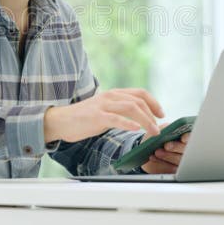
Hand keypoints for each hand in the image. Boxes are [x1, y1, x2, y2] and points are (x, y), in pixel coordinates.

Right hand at [44, 88, 164, 142]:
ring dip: (146, 120)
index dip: (154, 102)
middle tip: (159, 128)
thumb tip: (138, 119)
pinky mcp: (96, 117)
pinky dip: (128, 123)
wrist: (61, 121)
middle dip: (152, 115)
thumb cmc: (84, 118)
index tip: (162, 114)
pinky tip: (137, 129)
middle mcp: (110, 96)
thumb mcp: (105, 110)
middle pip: (138, 101)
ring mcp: (103, 106)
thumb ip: (119, 111)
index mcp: (114, 94)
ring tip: (153, 131)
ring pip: (131, 108)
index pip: (140, 93)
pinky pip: (116, 119)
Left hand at [141, 124, 190, 173]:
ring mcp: (182, 161)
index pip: (191, 136)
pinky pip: (171, 169)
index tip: (183, 138)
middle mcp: (186, 149)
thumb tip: (164, 130)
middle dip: (176, 147)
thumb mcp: (160, 129)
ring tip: (157, 152)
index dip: (188, 137)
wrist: (148, 150)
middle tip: (166, 145)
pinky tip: (153, 157)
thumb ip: (165, 129)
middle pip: (187, 150)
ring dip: (168, 156)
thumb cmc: (157, 137)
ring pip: (179, 161)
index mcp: (185, 136)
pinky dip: (161, 163)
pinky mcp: (174, 170)